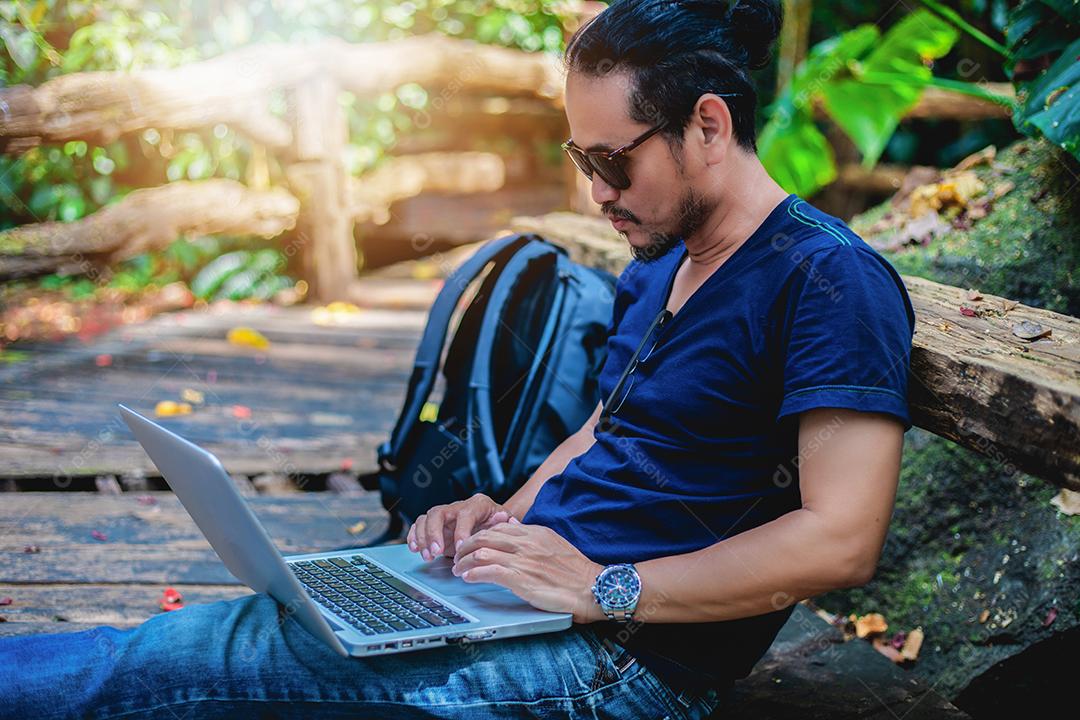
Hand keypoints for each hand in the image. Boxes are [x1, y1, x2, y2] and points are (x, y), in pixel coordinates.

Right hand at [406, 493, 512, 560]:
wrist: (492, 523)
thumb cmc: (498, 523)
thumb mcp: (505, 522)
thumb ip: (506, 522)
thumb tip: (506, 519)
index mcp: (477, 505)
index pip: (465, 514)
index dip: (461, 531)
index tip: (461, 549)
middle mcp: (457, 507)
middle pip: (438, 513)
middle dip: (434, 533)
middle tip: (436, 552)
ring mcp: (445, 515)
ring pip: (425, 519)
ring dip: (423, 538)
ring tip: (428, 556)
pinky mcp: (435, 525)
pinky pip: (419, 525)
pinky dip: (414, 536)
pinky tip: (415, 549)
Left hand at [452, 518, 604, 622]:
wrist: (591, 588)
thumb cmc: (575, 572)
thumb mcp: (554, 543)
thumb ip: (532, 537)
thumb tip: (515, 529)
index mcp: (534, 532)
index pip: (497, 528)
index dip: (479, 535)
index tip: (471, 544)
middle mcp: (526, 543)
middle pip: (484, 536)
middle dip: (465, 546)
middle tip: (458, 556)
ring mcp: (522, 560)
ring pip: (481, 552)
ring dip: (464, 561)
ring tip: (458, 569)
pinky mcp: (520, 578)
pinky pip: (488, 571)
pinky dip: (473, 573)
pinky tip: (468, 577)